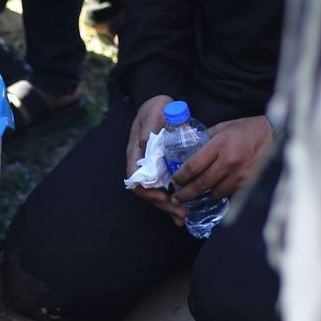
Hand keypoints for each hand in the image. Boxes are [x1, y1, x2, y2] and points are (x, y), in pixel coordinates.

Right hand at [125, 95, 179, 217]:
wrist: (159, 103)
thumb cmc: (154, 109)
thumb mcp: (152, 115)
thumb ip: (149, 129)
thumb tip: (146, 143)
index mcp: (136, 154)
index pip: (137, 180)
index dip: (149, 192)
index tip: (163, 198)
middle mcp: (142, 164)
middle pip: (148, 192)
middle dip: (163, 205)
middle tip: (180, 215)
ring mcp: (152, 167)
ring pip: (157, 192)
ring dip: (169, 206)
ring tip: (182, 217)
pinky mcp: (162, 168)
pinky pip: (165, 187)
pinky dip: (173, 199)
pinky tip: (184, 208)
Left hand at [169, 115, 271, 202]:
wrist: (277, 135)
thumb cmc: (248, 130)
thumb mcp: (223, 128)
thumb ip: (206, 139)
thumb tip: (188, 150)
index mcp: (220, 145)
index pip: (193, 167)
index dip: (180, 177)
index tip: (174, 181)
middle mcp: (229, 162)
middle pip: (200, 185)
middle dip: (185, 194)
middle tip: (177, 197)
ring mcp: (240, 175)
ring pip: (214, 193)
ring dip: (205, 194)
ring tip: (198, 192)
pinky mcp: (249, 184)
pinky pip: (229, 194)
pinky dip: (221, 193)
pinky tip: (216, 190)